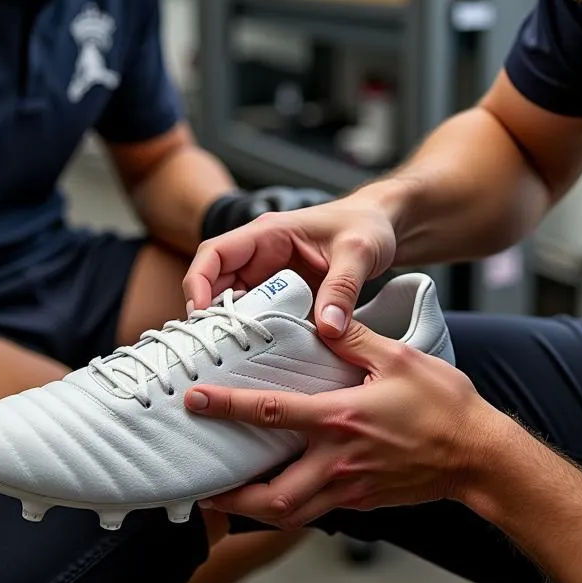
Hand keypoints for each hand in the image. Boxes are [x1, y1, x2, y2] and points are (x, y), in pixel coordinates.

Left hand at [183, 319, 494, 528]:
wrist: (480, 456)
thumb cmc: (444, 405)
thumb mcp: (398, 357)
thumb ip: (353, 338)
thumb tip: (322, 318)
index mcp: (340, 419)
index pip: (271, 413)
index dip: (228, 407)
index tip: (196, 401)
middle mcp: (338, 461)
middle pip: (270, 496)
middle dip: (231, 497)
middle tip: (203, 485)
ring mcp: (350, 488)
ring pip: (290, 516)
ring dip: (254, 510)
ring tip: (230, 498)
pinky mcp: (362, 501)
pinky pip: (316, 512)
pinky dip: (289, 508)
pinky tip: (282, 490)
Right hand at [186, 193, 397, 335]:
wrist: (383, 226)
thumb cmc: (367, 225)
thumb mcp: (358, 252)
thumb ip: (343, 288)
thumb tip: (329, 329)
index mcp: (268, 233)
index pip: (214, 253)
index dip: (198, 282)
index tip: (202, 315)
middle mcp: (261, 253)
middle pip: (216, 284)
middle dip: (210, 315)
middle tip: (215, 348)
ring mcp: (270, 275)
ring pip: (234, 303)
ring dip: (231, 327)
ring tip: (232, 357)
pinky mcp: (283, 293)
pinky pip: (259, 314)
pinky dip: (254, 333)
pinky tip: (260, 355)